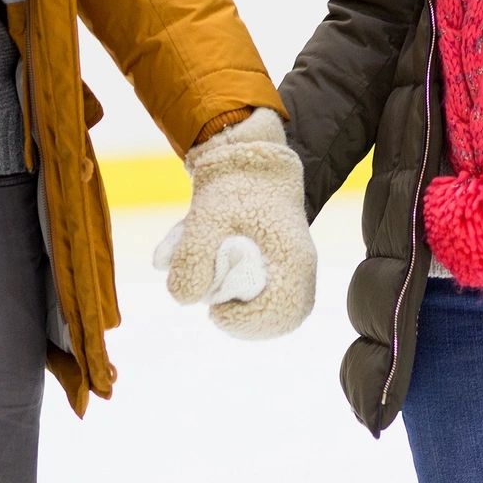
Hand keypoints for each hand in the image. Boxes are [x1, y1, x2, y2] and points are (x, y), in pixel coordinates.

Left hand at [154, 109, 315, 340]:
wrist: (247, 160)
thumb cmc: (231, 186)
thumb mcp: (205, 217)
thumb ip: (192, 257)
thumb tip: (183, 298)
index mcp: (292, 258)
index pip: (283, 312)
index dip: (246, 322)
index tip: (215, 312)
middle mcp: (299, 268)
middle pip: (282, 318)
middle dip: (244, 322)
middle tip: (216, 311)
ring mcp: (292, 270)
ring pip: (276, 312)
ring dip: (241, 309)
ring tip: (216, 294)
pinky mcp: (279, 270)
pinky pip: (268, 298)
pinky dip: (241, 298)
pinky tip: (222, 284)